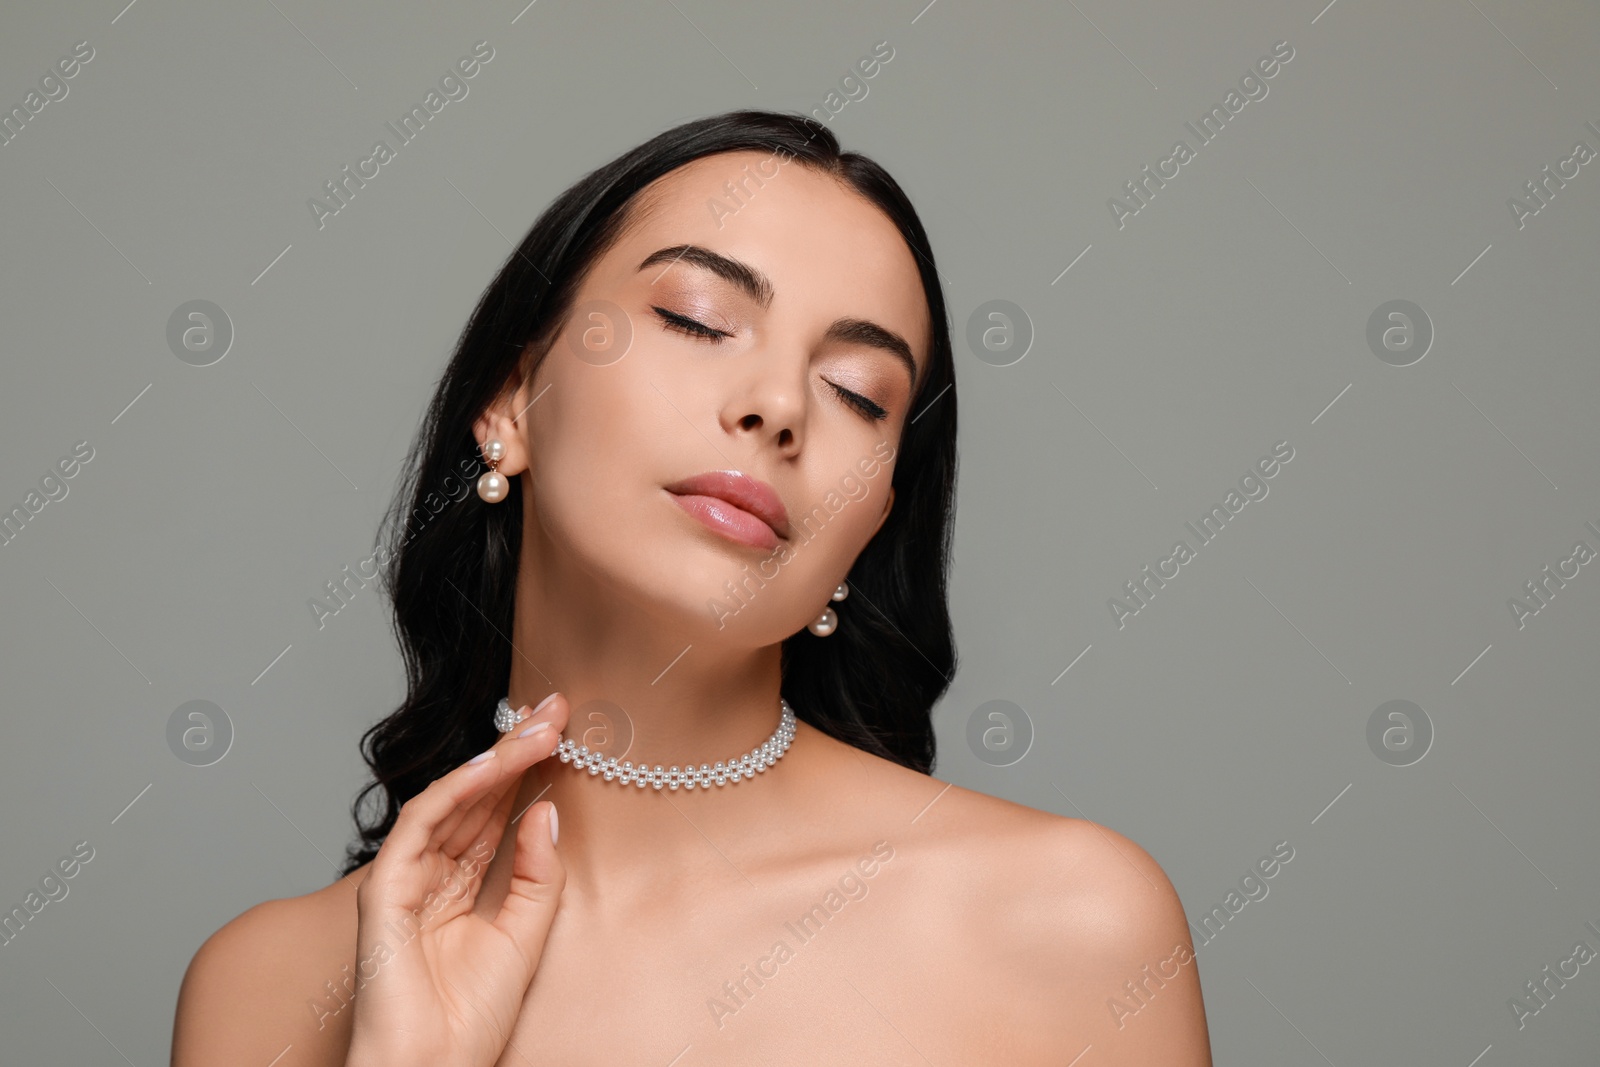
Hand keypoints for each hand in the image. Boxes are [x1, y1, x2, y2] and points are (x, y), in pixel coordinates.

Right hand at [344, 693, 569, 1066]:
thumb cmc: (471, 1018)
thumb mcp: (527, 934)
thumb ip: (538, 873)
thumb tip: (546, 809)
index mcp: (464, 884)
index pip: (498, 810)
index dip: (528, 767)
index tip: (564, 728)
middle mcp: (434, 873)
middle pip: (477, 796)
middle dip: (516, 748)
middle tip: (553, 707)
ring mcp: (406, 878)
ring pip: (451, 800)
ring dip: (494, 759)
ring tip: (536, 728)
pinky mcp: (384, 890)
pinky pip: (419, 826)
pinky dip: (453, 792)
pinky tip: (489, 767)